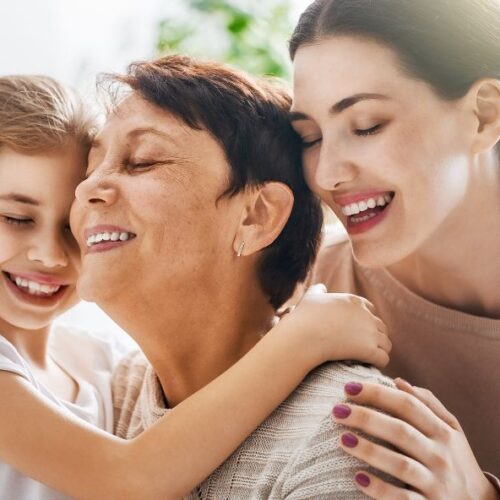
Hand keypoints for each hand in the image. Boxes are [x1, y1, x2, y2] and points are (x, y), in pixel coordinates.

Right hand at [281, 284, 390, 368]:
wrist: (302, 336)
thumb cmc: (304, 318)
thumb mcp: (310, 297)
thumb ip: (318, 290)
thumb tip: (322, 288)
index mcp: (354, 301)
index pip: (371, 310)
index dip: (366, 321)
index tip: (357, 331)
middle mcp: (366, 315)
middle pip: (381, 327)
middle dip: (375, 337)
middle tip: (363, 347)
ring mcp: (370, 333)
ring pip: (386, 344)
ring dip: (379, 351)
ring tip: (368, 359)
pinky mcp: (369, 350)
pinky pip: (384, 358)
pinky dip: (378, 363)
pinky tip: (369, 366)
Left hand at [331, 379, 497, 498]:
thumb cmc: (456, 459)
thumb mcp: (451, 429)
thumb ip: (427, 403)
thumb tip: (399, 381)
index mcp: (443, 432)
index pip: (408, 405)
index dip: (377, 393)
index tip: (348, 387)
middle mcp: (441, 455)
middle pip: (400, 431)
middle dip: (366, 418)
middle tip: (337, 410)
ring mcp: (436, 483)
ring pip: (400, 464)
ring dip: (369, 450)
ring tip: (342, 438)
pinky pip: (402, 499)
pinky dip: (380, 489)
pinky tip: (358, 477)